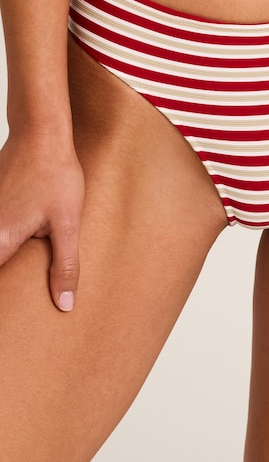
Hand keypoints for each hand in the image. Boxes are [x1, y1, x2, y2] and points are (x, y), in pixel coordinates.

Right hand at [0, 130, 83, 310]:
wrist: (41, 134)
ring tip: (23, 269)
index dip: (2, 306)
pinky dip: (5, 245)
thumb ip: (65, 265)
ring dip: (8, 265)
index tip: (10, 327)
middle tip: (17, 309)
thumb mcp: (68, 223)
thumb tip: (65, 303)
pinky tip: (20, 244)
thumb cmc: (56, 175)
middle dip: (7, 285)